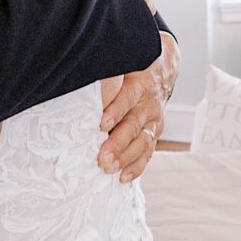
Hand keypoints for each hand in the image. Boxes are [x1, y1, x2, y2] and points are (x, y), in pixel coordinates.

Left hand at [98, 66, 165, 182]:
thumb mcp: (122, 63)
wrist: (162, 69)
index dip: (116, 111)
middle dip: (118, 143)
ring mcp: (153, 119)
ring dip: (126, 157)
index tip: (102, 124)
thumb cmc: (131, 67)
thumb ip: (107, 74)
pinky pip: (148, 151)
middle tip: (102, 158)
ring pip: (142, 141)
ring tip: (109, 168)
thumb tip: (78, 76)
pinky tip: (124, 177)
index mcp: (139, 83)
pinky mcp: (155, 131)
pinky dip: (137, 166)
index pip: (127, 97)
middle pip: (133, 124)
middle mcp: (148, 102)